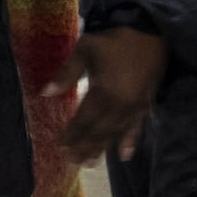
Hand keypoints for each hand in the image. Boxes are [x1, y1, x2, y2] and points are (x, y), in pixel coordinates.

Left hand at [63, 25, 165, 163]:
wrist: (151, 32)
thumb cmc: (113, 40)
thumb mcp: (84, 50)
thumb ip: (66, 73)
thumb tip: (46, 93)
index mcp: (104, 92)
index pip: (84, 120)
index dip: (72, 134)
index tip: (60, 147)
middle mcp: (121, 105)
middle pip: (100, 131)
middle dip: (85, 147)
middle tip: (72, 162)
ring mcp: (136, 107)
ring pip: (116, 133)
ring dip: (102, 149)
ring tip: (90, 163)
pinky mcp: (147, 104)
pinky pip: (137, 128)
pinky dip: (130, 142)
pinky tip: (124, 156)